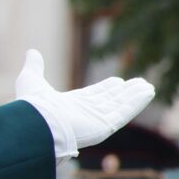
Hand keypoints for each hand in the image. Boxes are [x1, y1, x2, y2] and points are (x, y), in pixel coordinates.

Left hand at [15, 49, 153, 155]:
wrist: (37, 124)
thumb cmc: (33, 106)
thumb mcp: (31, 80)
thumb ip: (34, 67)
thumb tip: (32, 51)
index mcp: (70, 105)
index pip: (93, 95)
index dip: (107, 88)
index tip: (118, 81)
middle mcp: (85, 114)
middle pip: (110, 101)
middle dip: (124, 93)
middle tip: (140, 83)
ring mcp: (96, 121)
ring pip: (119, 106)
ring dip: (134, 96)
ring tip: (148, 87)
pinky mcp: (104, 126)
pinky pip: (124, 112)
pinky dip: (136, 102)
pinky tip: (147, 92)